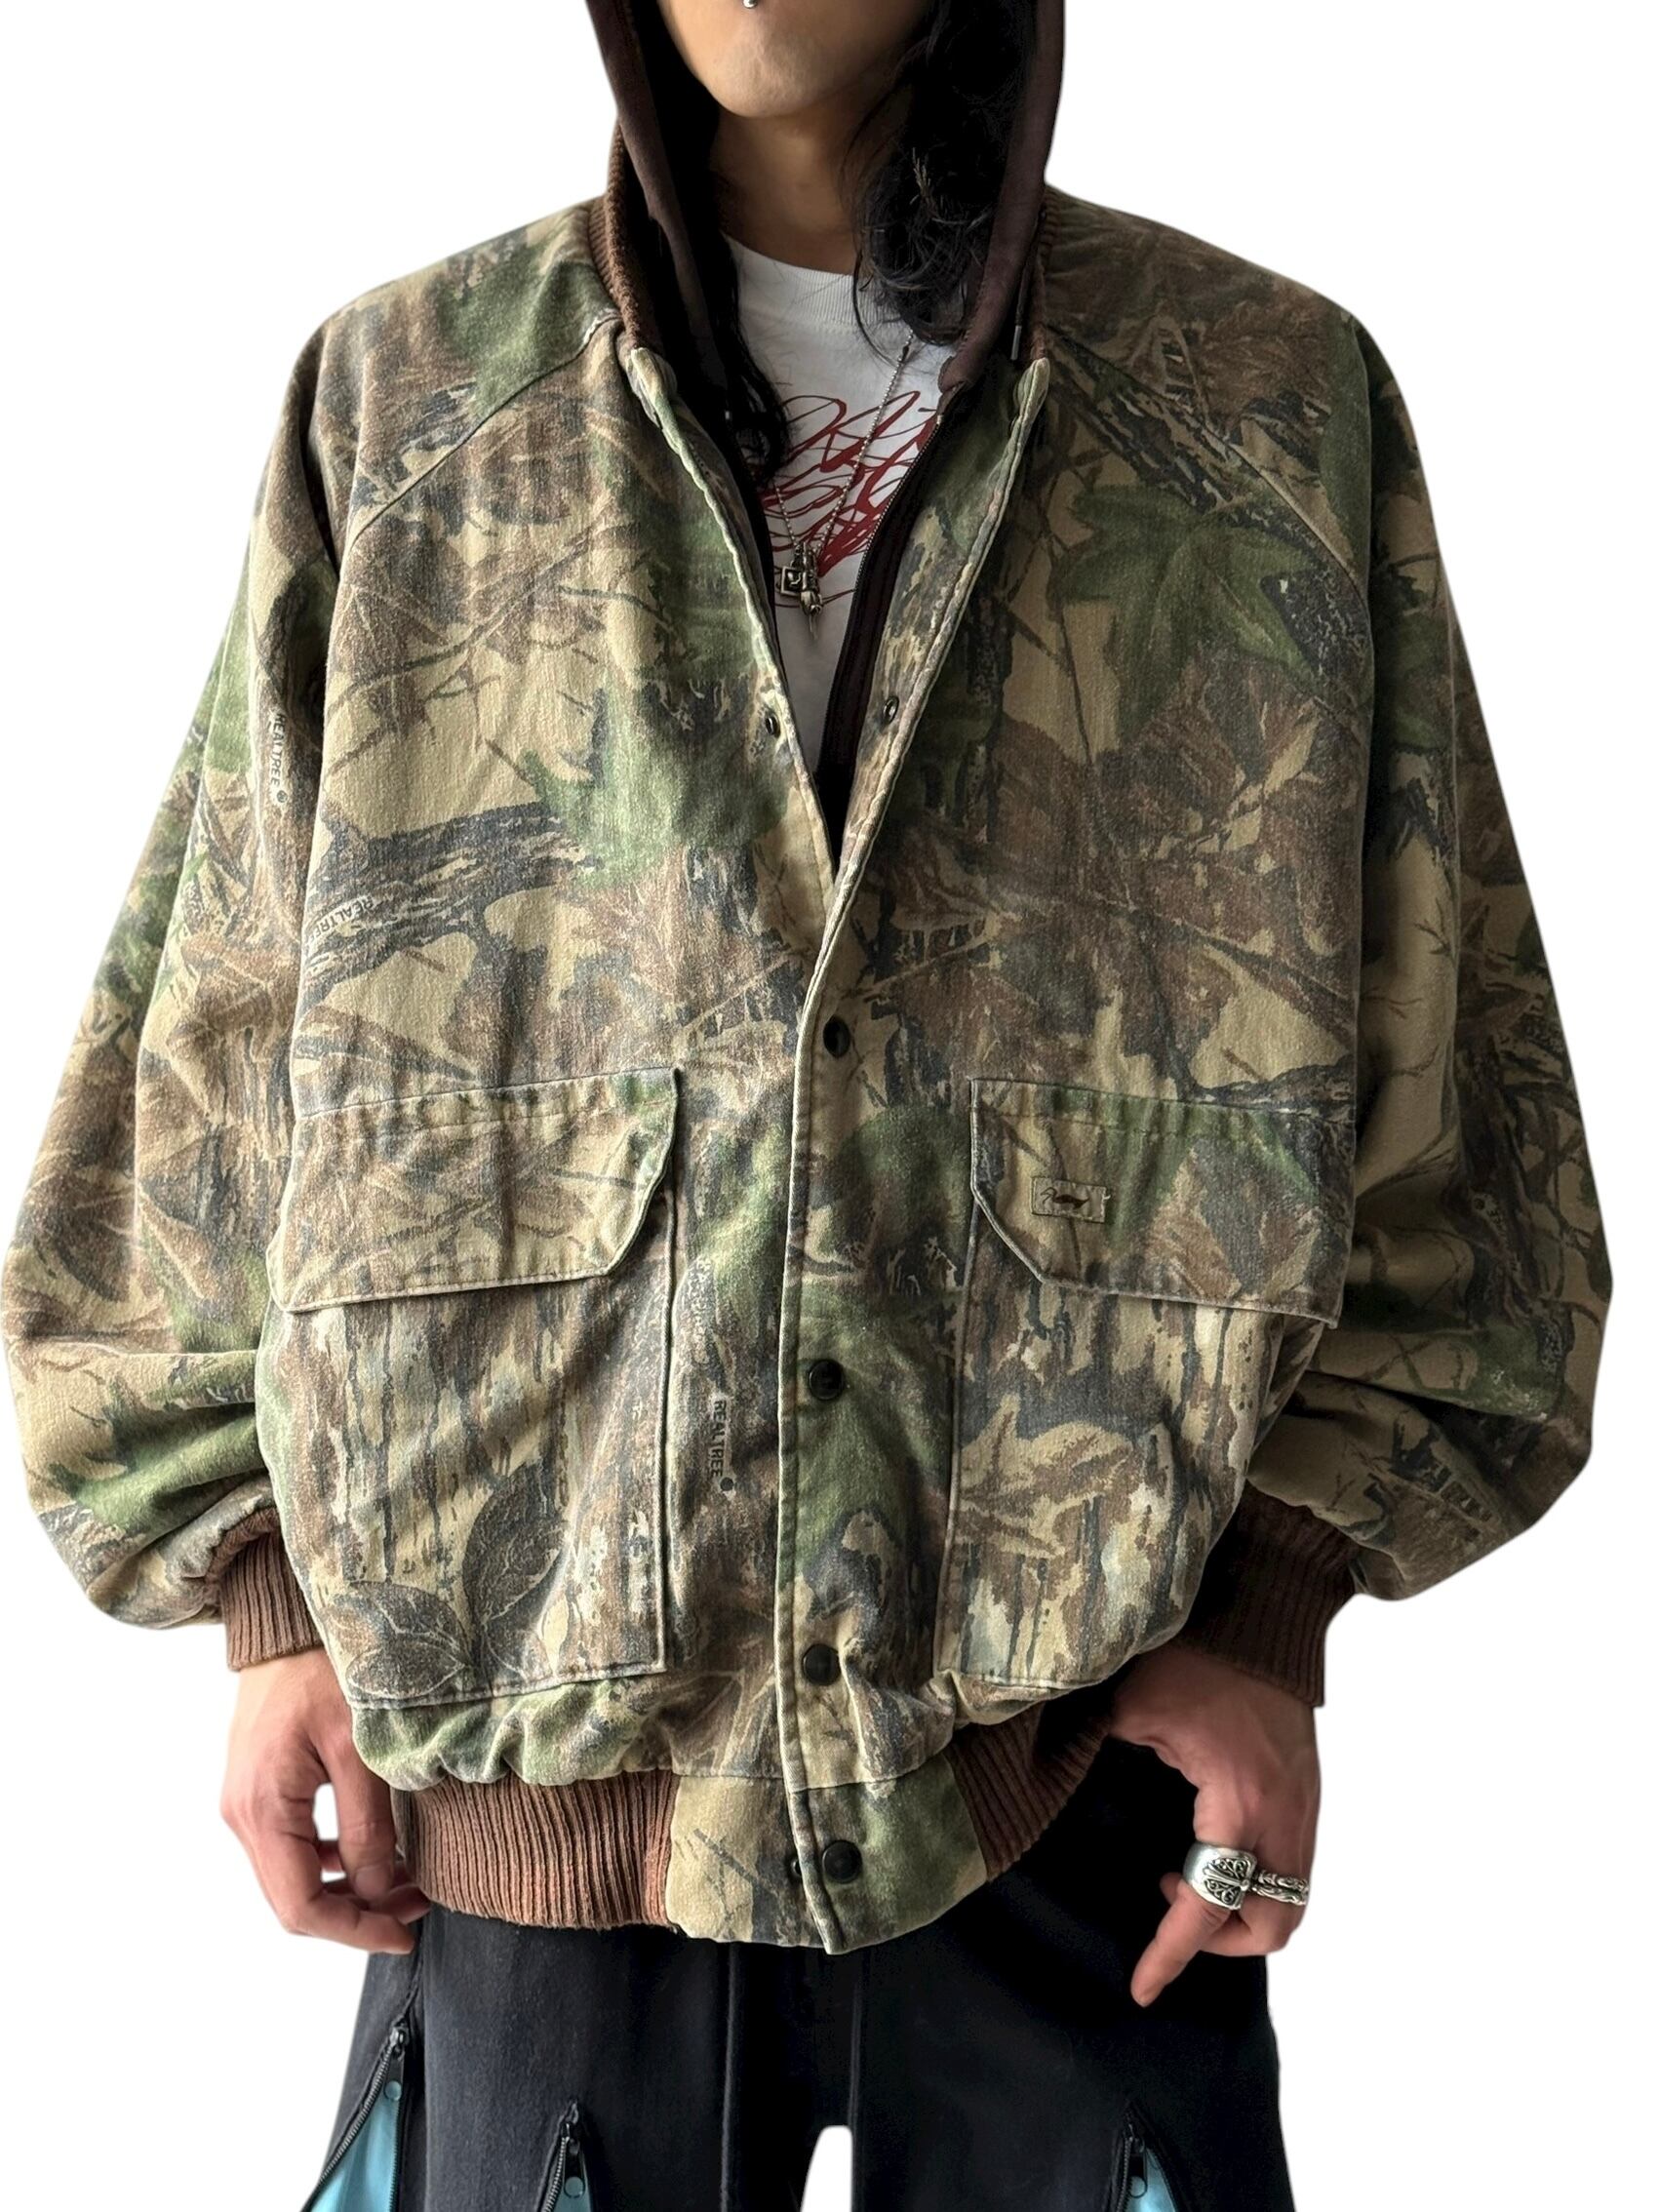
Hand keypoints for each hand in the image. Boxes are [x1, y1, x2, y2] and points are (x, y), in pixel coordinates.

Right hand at [222, 1648, 429, 1951]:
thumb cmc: (325, 1669)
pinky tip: (372, 1855)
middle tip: (417, 1907)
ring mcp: (243, 1803)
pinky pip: (288, 1849)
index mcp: (262, 1809)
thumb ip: (368, 1827)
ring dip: (347, 1891)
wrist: (287, 1620)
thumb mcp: (360, 1746)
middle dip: (358, 1914)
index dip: (355, 1932)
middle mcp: (241, 1815)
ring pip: (291, 1878)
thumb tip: (381, 1893)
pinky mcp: (256, 1789)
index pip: (301, 1907)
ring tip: (407, 1882)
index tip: (405, 1934)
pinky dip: (329, 1864)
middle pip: (293, 1902)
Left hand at [1107, 1642, 1318, 2006]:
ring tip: (1185, 1873)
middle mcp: (1283, 1817)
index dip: (1170, 1955)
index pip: (1207, 1906)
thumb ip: (1093, 1750)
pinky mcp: (1309, 1792)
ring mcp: (1305, 1807)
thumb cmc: (1198, 1655)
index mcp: (1238, 1803)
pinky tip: (1212, 1843)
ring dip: (1240, 1909)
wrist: (1264, 1613)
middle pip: (1272, 1925)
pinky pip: (1295, 1866)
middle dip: (1220, 1939)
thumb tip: (1045, 1776)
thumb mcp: (1134, 1706)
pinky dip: (1257, 1879)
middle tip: (1170, 1911)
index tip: (1141, 1989)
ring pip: (1292, 1900)